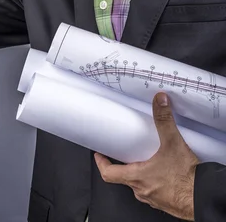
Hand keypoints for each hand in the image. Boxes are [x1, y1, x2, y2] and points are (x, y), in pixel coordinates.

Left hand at [94, 92, 198, 219]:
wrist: (203, 198)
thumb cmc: (186, 180)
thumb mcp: (172, 143)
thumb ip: (164, 120)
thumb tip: (159, 101)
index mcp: (137, 177)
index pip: (109, 174)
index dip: (101, 163)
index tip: (98, 155)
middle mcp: (142, 190)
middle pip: (123, 178)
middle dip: (122, 164)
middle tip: (121, 153)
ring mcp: (154, 198)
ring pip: (139, 185)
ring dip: (138, 172)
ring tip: (143, 159)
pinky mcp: (166, 201)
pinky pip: (154, 190)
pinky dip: (154, 180)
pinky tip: (163, 171)